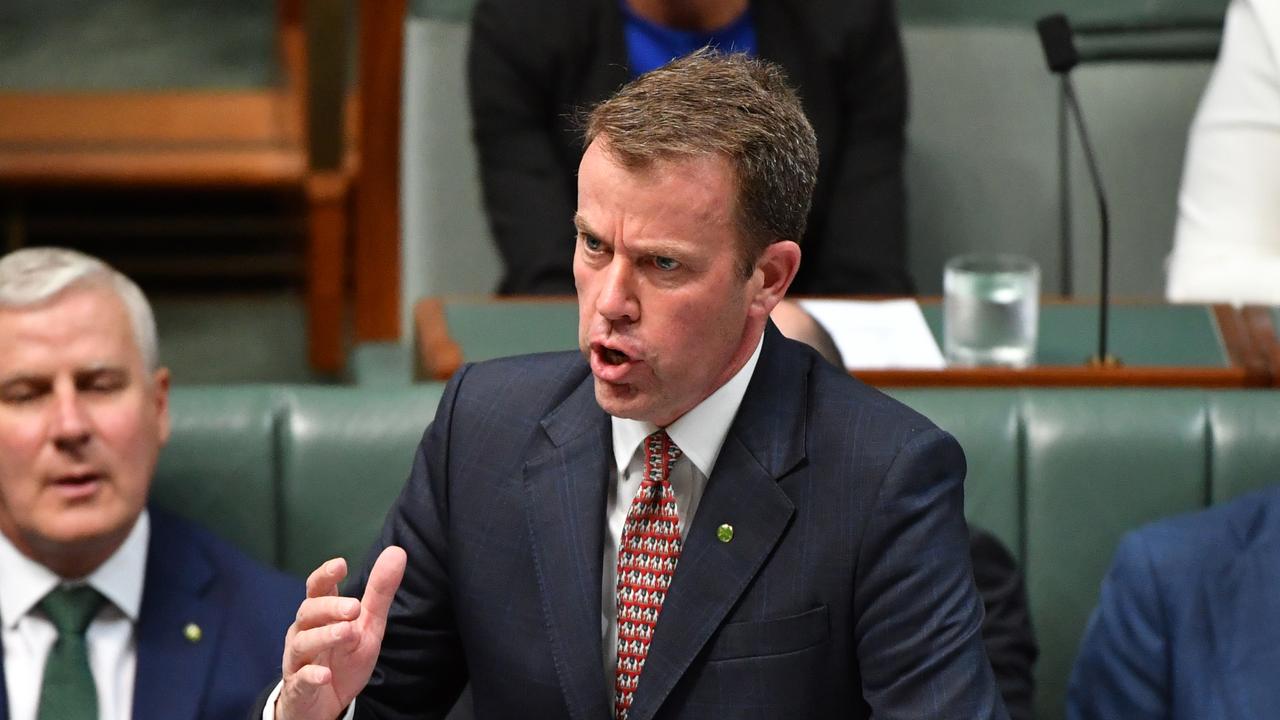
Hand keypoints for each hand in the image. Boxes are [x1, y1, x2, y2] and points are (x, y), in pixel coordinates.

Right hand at [276, 546, 406, 719]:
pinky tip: (325, 675)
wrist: (323, 705)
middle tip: (354, 607)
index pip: (317, 588)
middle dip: (330, 607)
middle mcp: (304, 632)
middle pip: (309, 612)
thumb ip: (379, 591)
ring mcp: (298, 660)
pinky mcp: (298, 688)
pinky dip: (311, 676)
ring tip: (346, 632)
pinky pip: (301, 679)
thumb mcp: (367, 624)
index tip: (340, 565)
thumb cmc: (343, 657)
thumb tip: (397, 551)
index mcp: (320, 614)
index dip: (325, 576)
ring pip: (303, 642)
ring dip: (324, 636)